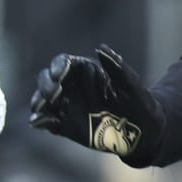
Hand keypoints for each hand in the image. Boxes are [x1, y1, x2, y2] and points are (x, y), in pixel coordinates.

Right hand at [27, 45, 163, 164]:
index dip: (58, 66)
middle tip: (52, 94)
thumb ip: (118, 69)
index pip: (65, 62)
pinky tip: (38, 122)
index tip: (58, 75)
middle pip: (48, 79)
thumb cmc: (140, 104)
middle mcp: (72, 87)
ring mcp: (67, 106)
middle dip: (45, 84)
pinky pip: (47, 122)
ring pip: (44, 100)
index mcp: (86, 72)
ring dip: (39, 102)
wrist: (143, 133)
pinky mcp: (65, 126)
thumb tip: (101, 48)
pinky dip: (40, 121)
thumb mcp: (133, 87)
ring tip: (40, 108)